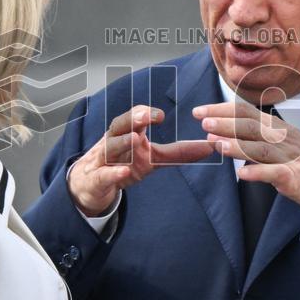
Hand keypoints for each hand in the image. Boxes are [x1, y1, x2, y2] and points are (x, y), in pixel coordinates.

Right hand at [68, 105, 215, 215]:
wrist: (90, 185)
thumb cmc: (122, 163)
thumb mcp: (151, 158)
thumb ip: (178, 153)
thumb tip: (208, 147)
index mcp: (126, 132)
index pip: (134, 117)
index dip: (145, 114)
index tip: (161, 115)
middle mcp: (113, 142)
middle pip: (119, 125)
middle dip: (133, 119)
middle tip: (148, 116)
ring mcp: (103, 160)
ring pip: (109, 147)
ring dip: (122, 142)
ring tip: (136, 139)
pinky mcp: (97, 180)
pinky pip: (103, 175)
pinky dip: (112, 173)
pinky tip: (123, 172)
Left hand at [193, 102, 299, 215]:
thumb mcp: (282, 141)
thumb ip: (256, 137)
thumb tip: (224, 134)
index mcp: (276, 128)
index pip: (246, 113)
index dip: (222, 110)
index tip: (201, 111)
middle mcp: (281, 138)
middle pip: (251, 127)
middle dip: (226, 124)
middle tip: (204, 123)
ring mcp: (289, 157)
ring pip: (260, 149)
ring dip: (237, 146)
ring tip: (217, 144)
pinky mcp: (294, 177)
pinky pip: (274, 174)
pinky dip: (258, 173)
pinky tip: (242, 174)